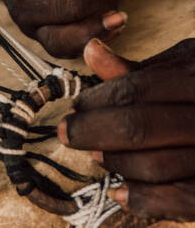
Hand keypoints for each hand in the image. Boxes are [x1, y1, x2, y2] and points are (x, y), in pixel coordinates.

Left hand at [58, 37, 194, 220]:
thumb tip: (89, 49)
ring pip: (155, 166)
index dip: (96, 101)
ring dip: (115, 162)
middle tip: (68, 133)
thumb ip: (135, 68)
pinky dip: (146, 201)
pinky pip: (182, 201)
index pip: (134, 90)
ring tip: (95, 154)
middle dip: (92, 132)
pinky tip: (120, 192)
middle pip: (139, 127)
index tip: (73, 109)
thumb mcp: (180, 65)